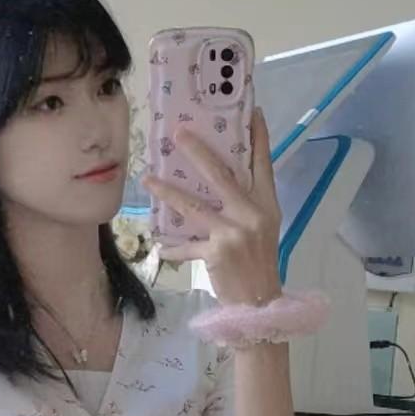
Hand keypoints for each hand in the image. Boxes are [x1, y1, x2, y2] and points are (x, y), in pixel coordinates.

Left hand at [142, 107, 283, 307]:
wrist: (260, 304)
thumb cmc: (258, 263)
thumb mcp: (263, 228)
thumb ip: (247, 204)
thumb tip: (222, 180)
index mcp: (266, 205)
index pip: (263, 164)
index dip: (259, 137)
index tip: (252, 111)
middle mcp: (252, 214)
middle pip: (221, 174)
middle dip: (198, 151)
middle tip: (178, 133)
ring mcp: (234, 233)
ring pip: (194, 205)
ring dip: (167, 191)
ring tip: (147, 178)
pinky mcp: (216, 252)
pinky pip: (186, 245)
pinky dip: (172, 246)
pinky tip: (159, 243)